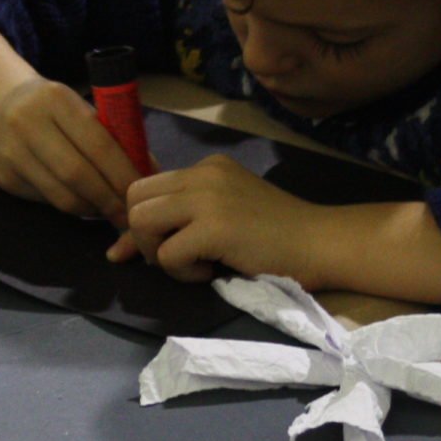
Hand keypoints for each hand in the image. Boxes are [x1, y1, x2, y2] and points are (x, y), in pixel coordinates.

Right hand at [0, 74, 142, 221]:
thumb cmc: (51, 108)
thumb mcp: (77, 107)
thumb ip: (109, 134)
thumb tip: (148, 170)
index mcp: (56, 99)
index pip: (98, 143)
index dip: (123, 173)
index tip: (141, 191)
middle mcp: (28, 123)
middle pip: (78, 174)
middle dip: (109, 198)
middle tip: (128, 213)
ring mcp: (11, 152)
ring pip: (61, 195)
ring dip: (92, 208)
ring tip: (110, 211)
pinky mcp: (4, 177)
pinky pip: (46, 200)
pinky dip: (71, 207)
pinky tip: (85, 205)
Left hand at [106, 154, 324, 283]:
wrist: (321, 243)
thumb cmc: (280, 238)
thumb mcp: (225, 216)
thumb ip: (181, 222)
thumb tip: (119, 251)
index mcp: (207, 168)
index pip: (147, 186)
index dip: (139, 222)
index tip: (147, 250)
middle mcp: (203, 174)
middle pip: (135, 199)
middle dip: (143, 236)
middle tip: (176, 257)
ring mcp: (208, 197)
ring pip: (142, 222)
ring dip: (160, 253)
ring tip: (194, 264)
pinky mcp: (215, 226)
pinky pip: (167, 253)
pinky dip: (183, 272)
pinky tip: (211, 272)